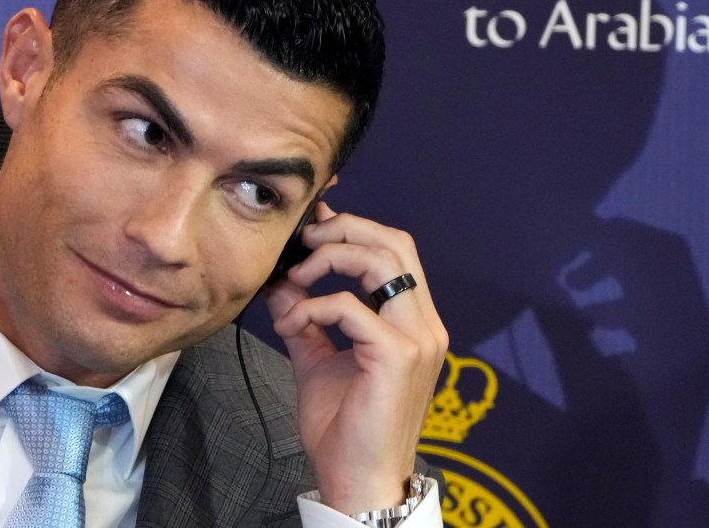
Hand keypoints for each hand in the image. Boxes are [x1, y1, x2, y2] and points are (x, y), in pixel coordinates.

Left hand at [263, 202, 447, 512]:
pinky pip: (350, 306)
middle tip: (304, 241)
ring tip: (298, 273)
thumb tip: (282, 284)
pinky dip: (313, 306)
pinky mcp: (397, 355)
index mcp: (415, 323)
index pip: (396, 252)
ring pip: (382, 261)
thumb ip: (306, 318)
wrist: (358, 481)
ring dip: (332, 256)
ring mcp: (417, 339)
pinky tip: (292, 322)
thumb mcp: (318, 360)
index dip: (356, 229)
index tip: (313, 227)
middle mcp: (426, 325)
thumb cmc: (345, 430)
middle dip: (345, 230)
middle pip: (396, 243)